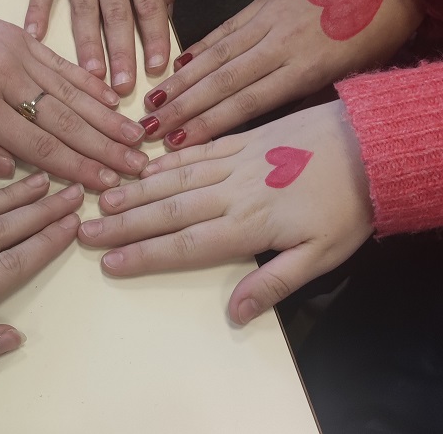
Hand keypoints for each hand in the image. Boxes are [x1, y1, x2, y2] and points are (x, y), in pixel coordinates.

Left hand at [0, 0, 147, 189]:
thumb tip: (10, 169)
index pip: (39, 143)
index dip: (77, 166)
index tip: (109, 183)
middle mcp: (7, 77)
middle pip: (65, 118)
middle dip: (105, 146)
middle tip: (139, 165)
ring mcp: (18, 53)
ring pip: (71, 90)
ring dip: (106, 116)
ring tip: (137, 136)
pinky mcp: (20, 36)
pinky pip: (61, 63)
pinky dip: (89, 81)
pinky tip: (111, 96)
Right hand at [24, 0, 178, 94]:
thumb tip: (165, 15)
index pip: (149, 4)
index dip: (154, 38)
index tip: (158, 68)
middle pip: (116, 14)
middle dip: (120, 54)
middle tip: (123, 89)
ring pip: (82, 8)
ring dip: (85, 44)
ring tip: (88, 78)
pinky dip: (36, 12)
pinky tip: (34, 40)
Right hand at [79, 101, 373, 323]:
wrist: (366, 145)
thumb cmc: (346, 205)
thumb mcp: (322, 256)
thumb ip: (274, 282)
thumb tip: (234, 314)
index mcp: (250, 222)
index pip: (186, 243)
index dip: (145, 254)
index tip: (109, 261)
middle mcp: (233, 190)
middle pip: (169, 209)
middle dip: (125, 222)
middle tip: (87, 228)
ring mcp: (235, 161)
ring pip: (176, 177)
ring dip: (138, 189)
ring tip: (105, 198)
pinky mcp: (243, 139)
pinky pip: (198, 150)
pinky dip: (170, 159)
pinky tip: (148, 163)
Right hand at [140, 0, 423, 147]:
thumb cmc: (379, 30)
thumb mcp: (351, 73)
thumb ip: (306, 93)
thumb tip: (267, 113)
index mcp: (307, 68)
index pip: (247, 102)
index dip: (208, 123)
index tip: (177, 143)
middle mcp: (280, 44)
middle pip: (222, 80)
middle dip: (182, 106)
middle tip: (149, 126)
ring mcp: (269, 18)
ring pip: (217, 53)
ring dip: (182, 79)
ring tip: (153, 99)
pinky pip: (227, 27)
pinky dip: (201, 45)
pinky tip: (179, 61)